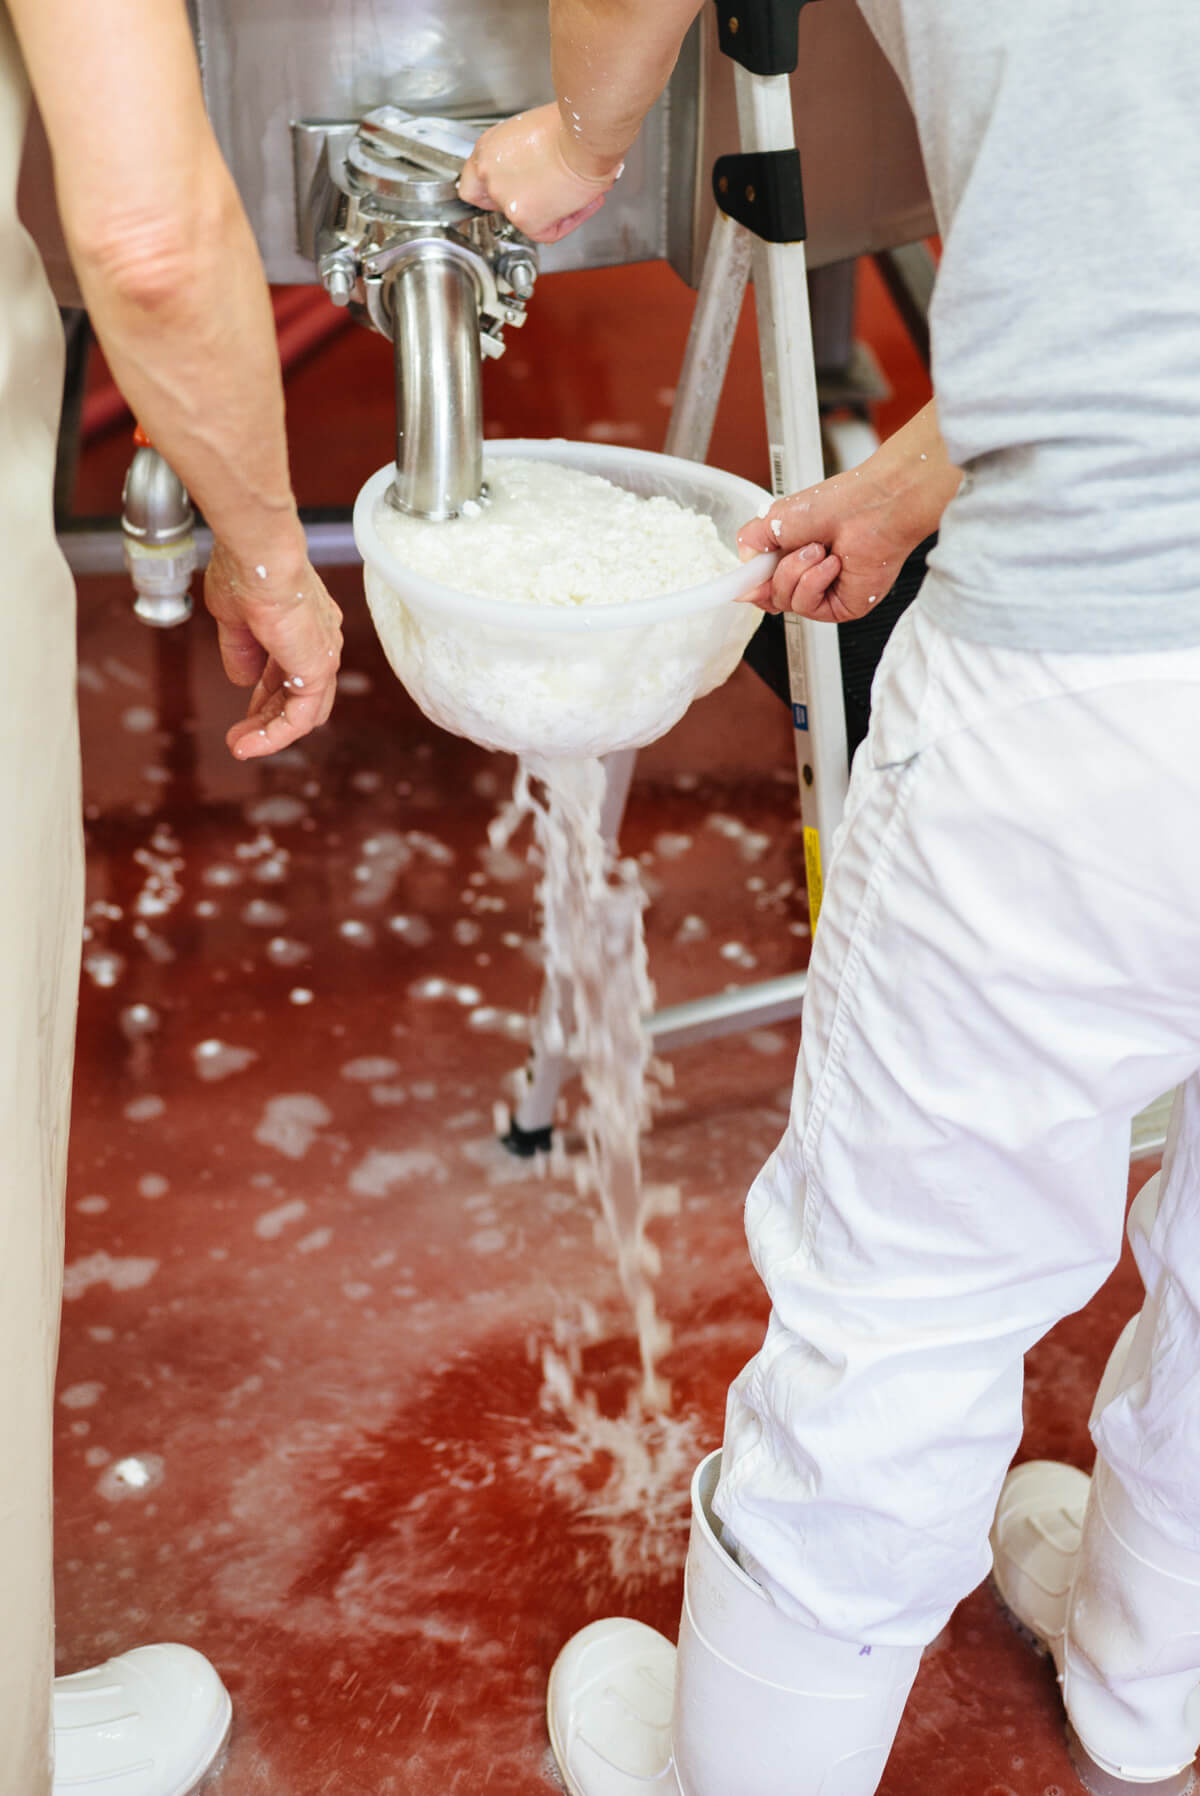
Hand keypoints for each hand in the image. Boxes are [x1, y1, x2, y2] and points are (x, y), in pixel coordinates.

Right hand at [204, 539, 342, 759]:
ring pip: (302, 710)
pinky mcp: (317, 670)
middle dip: (268, 718)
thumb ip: (241, 651)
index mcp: (303, 623)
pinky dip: (274, 735)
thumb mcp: (235, 618)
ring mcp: (322, 655)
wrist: (259, 555)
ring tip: (240, 747)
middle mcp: (320, 639)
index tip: (244, 713)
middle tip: (241, 736)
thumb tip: (242, 680)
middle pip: (299, 694)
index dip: (266, 696)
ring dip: (269, 732)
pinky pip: (299, 718)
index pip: (290, 671)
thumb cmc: (246, 571)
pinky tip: (248, 745)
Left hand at [458, 103, 621, 243]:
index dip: (491, 192)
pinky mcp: (525, 218)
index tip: (509, 191)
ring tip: (572, 188)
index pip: (474, 184)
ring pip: (525, 219)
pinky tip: (580, 200)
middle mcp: (489, 174)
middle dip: (524, 200)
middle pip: (499, 204)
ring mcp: (505, 199)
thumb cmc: (569, 125)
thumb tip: (534, 172)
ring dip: (549, 209)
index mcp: (487, 150)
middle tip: (548, 191)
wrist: (584, 135)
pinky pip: (547, 232)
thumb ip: (519, 157)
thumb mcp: (529, 133)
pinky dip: (567, 221)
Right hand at [735, 467, 916, 623]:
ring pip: (786, 602)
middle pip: (769, 597)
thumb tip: (741, 575)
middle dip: (776, 572)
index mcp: (790, 554)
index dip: (751, 583)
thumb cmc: (838, 503)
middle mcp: (806, 575)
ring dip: (796, 572)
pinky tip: (832, 563)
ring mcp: (824, 593)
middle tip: (793, 547)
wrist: (875, 506)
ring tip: (819, 549)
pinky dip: (814, 582)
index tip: (741, 580)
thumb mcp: (774, 519)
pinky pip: (808, 607)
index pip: (761, 583)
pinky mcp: (840, 607)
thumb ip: (750, 544)